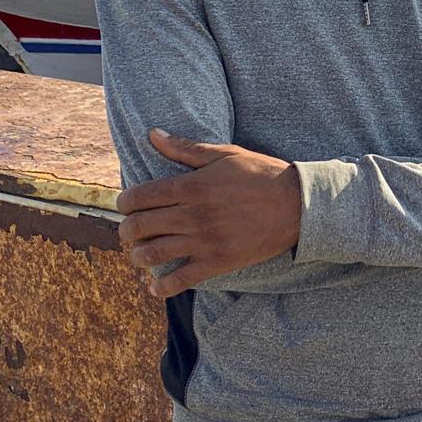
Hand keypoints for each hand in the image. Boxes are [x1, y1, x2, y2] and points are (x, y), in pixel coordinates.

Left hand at [116, 129, 302, 297]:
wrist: (297, 205)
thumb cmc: (261, 175)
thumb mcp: (225, 154)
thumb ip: (185, 148)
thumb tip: (152, 134)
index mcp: (191, 186)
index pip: (140, 196)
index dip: (124, 202)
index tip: (126, 205)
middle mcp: (192, 215)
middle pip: (140, 226)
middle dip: (126, 231)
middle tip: (128, 232)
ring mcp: (204, 241)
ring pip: (153, 254)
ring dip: (138, 256)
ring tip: (139, 255)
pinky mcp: (218, 262)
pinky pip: (181, 280)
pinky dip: (162, 287)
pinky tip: (154, 287)